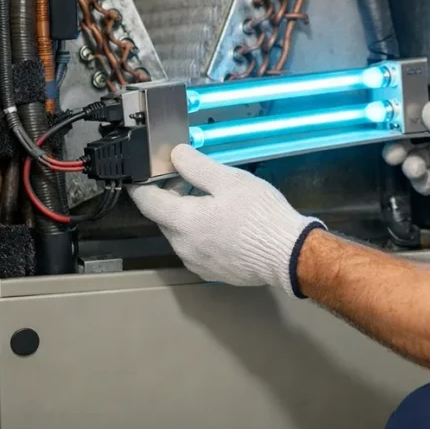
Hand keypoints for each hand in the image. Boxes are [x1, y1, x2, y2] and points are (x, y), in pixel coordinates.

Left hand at [128, 145, 324, 297]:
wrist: (289, 255)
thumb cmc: (260, 215)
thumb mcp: (230, 180)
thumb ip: (196, 166)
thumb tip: (175, 155)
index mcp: (183, 221)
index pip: (146, 202)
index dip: (140, 185)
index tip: (142, 176)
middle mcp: (183, 246)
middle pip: (163, 219)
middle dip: (170, 199)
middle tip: (191, 182)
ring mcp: (197, 263)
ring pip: (180, 235)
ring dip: (187, 218)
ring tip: (212, 203)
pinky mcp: (212, 273)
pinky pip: (196, 250)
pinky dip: (200, 235)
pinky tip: (223, 226)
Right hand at [383, 94, 429, 216]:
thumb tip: (424, 108)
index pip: (422, 106)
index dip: (405, 109)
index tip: (391, 115)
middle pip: (409, 132)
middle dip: (397, 138)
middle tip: (391, 145)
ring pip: (409, 155)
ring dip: (404, 159)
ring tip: (410, 165)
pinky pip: (420, 178)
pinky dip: (417, 178)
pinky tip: (421, 176)